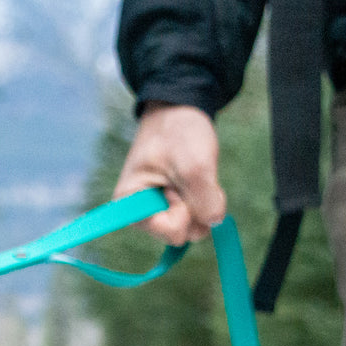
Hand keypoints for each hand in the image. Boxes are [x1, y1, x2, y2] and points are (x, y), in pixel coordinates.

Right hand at [112, 102, 225, 244]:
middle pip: (184, 234)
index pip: (171, 232)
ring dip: (201, 201)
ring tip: (188, 175)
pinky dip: (204, 199)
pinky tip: (194, 180)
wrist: (178, 112)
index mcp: (131, 207)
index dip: (184, 210)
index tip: (176, 184)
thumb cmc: (177, 133)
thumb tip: (215, 224)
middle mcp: (141, 216)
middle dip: (194, 206)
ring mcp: (159, 213)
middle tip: (184, 176)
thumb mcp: (195, 165)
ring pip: (194, 227)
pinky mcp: (173, 209)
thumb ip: (205, 200)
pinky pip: (199, 217)